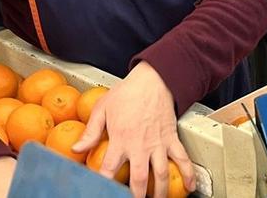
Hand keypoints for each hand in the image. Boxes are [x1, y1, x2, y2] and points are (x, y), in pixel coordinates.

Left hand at [73, 62, 194, 197]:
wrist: (153, 79)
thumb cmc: (127, 93)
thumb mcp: (102, 109)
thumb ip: (90, 132)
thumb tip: (76, 149)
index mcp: (121, 140)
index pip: (108, 169)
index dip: (104, 184)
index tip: (101, 191)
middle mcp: (140, 146)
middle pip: (139, 179)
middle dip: (136, 196)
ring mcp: (158, 144)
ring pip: (161, 174)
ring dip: (160, 192)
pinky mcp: (171, 139)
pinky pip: (182, 159)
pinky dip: (188, 173)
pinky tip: (190, 186)